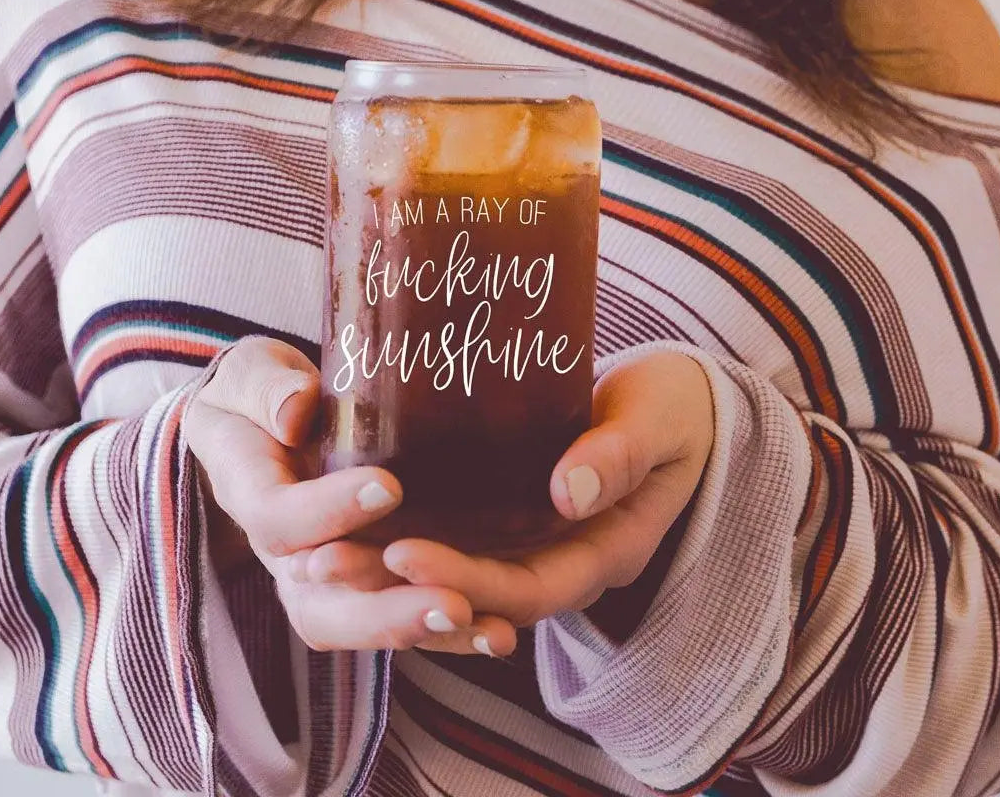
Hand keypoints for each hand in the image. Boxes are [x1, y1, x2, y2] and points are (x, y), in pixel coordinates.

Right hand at [182, 334, 519, 654]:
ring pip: (361, 625)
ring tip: (487, 627)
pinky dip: (448, 632)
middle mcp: (282, 553)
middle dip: (385, 613)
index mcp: (248, 494)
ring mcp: (321, 576)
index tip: (390, 487)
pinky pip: (396, 617)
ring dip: (423, 632)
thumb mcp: (252, 372)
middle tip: (451, 602)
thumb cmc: (261, 389)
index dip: (328, 512)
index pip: (279, 520)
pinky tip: (498, 629)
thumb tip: (295, 410)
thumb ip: (267, 386)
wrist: (266, 418)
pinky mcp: (362, 581)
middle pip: (319, 606)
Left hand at [290, 349, 714, 645]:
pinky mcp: (511, 513)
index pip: (526, 587)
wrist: (680, 406)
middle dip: (403, 585)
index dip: (463, 578)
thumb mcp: (658, 420)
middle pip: (476, 592)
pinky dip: (407, 534)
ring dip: (390, 569)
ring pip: (457, 569)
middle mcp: (561, 559)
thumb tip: (570, 493)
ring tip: (319, 552)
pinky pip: (457, 537)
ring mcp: (534, 541)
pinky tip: (353, 519)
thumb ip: (621, 453)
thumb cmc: (675, 408)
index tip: (401, 550)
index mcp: (604, 551)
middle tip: (328, 562)